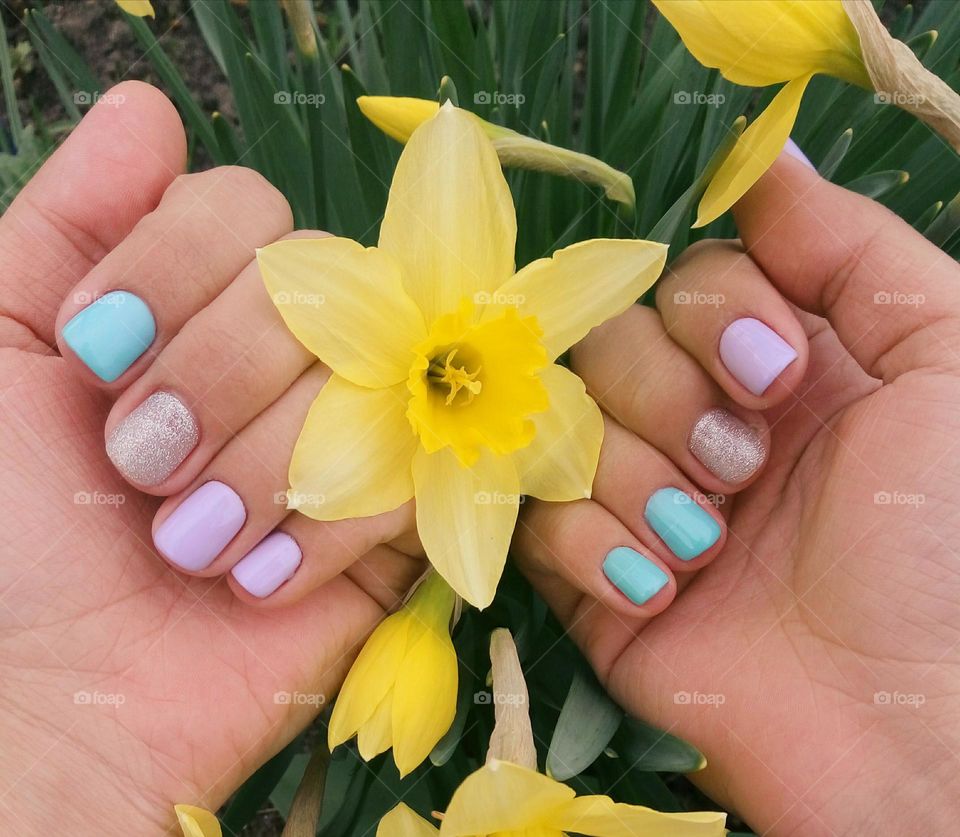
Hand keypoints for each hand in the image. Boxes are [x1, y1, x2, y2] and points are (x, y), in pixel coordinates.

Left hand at [0, 82, 419, 832]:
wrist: (50, 704)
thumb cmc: (0, 532)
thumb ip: (65, 222)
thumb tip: (150, 107)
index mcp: (195, 306)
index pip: (246, 207)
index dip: (174, 266)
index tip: (90, 352)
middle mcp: (282, 356)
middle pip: (319, 281)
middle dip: (213, 373)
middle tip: (135, 463)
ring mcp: (347, 434)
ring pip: (369, 376)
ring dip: (257, 465)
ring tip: (183, 543)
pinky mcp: (391, 522)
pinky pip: (405, 478)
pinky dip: (315, 532)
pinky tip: (248, 582)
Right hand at [516, 153, 959, 834]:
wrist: (910, 728)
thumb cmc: (945, 541)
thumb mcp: (942, 361)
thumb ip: (849, 249)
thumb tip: (764, 156)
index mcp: (776, 366)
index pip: (685, 282)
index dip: (714, 316)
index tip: (778, 379)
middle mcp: (699, 421)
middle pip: (609, 342)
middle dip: (670, 402)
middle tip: (743, 472)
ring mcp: (638, 497)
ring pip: (562, 425)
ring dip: (638, 482)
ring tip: (709, 546)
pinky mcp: (589, 575)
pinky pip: (533, 518)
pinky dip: (592, 548)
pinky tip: (661, 594)